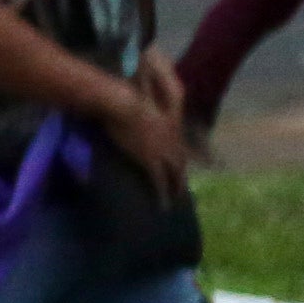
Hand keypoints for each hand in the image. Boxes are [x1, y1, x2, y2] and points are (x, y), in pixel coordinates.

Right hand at [108, 70, 192, 191]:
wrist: (122, 102)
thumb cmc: (124, 97)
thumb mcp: (136, 101)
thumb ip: (139, 107)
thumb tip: (132, 108)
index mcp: (169, 124)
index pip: (179, 143)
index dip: (179, 156)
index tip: (179, 165)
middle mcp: (171, 139)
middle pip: (181, 161)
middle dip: (181, 175)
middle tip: (181, 189)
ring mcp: (162, 150)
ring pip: (175, 173)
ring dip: (176, 187)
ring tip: (175, 199)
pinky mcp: (151, 160)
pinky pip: (159, 180)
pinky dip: (163, 194)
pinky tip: (164, 205)